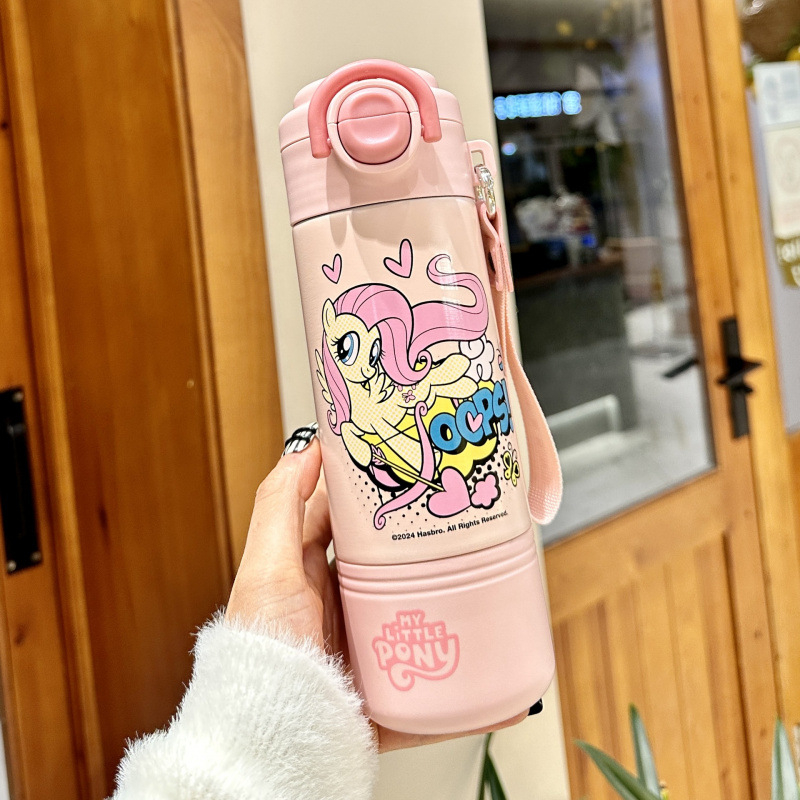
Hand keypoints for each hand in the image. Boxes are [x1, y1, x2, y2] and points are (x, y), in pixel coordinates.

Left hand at [226, 429, 527, 751]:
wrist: (271, 737)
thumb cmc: (261, 652)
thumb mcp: (266, 567)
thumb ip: (279, 505)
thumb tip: (307, 450)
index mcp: (312, 578)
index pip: (348, 524)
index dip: (376, 498)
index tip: (412, 475)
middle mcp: (341, 611)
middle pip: (392, 567)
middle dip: (426, 548)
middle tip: (466, 528)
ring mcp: (369, 653)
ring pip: (422, 622)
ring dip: (457, 612)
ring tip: (495, 593)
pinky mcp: (391, 698)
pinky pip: (441, 697)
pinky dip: (474, 698)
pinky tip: (508, 694)